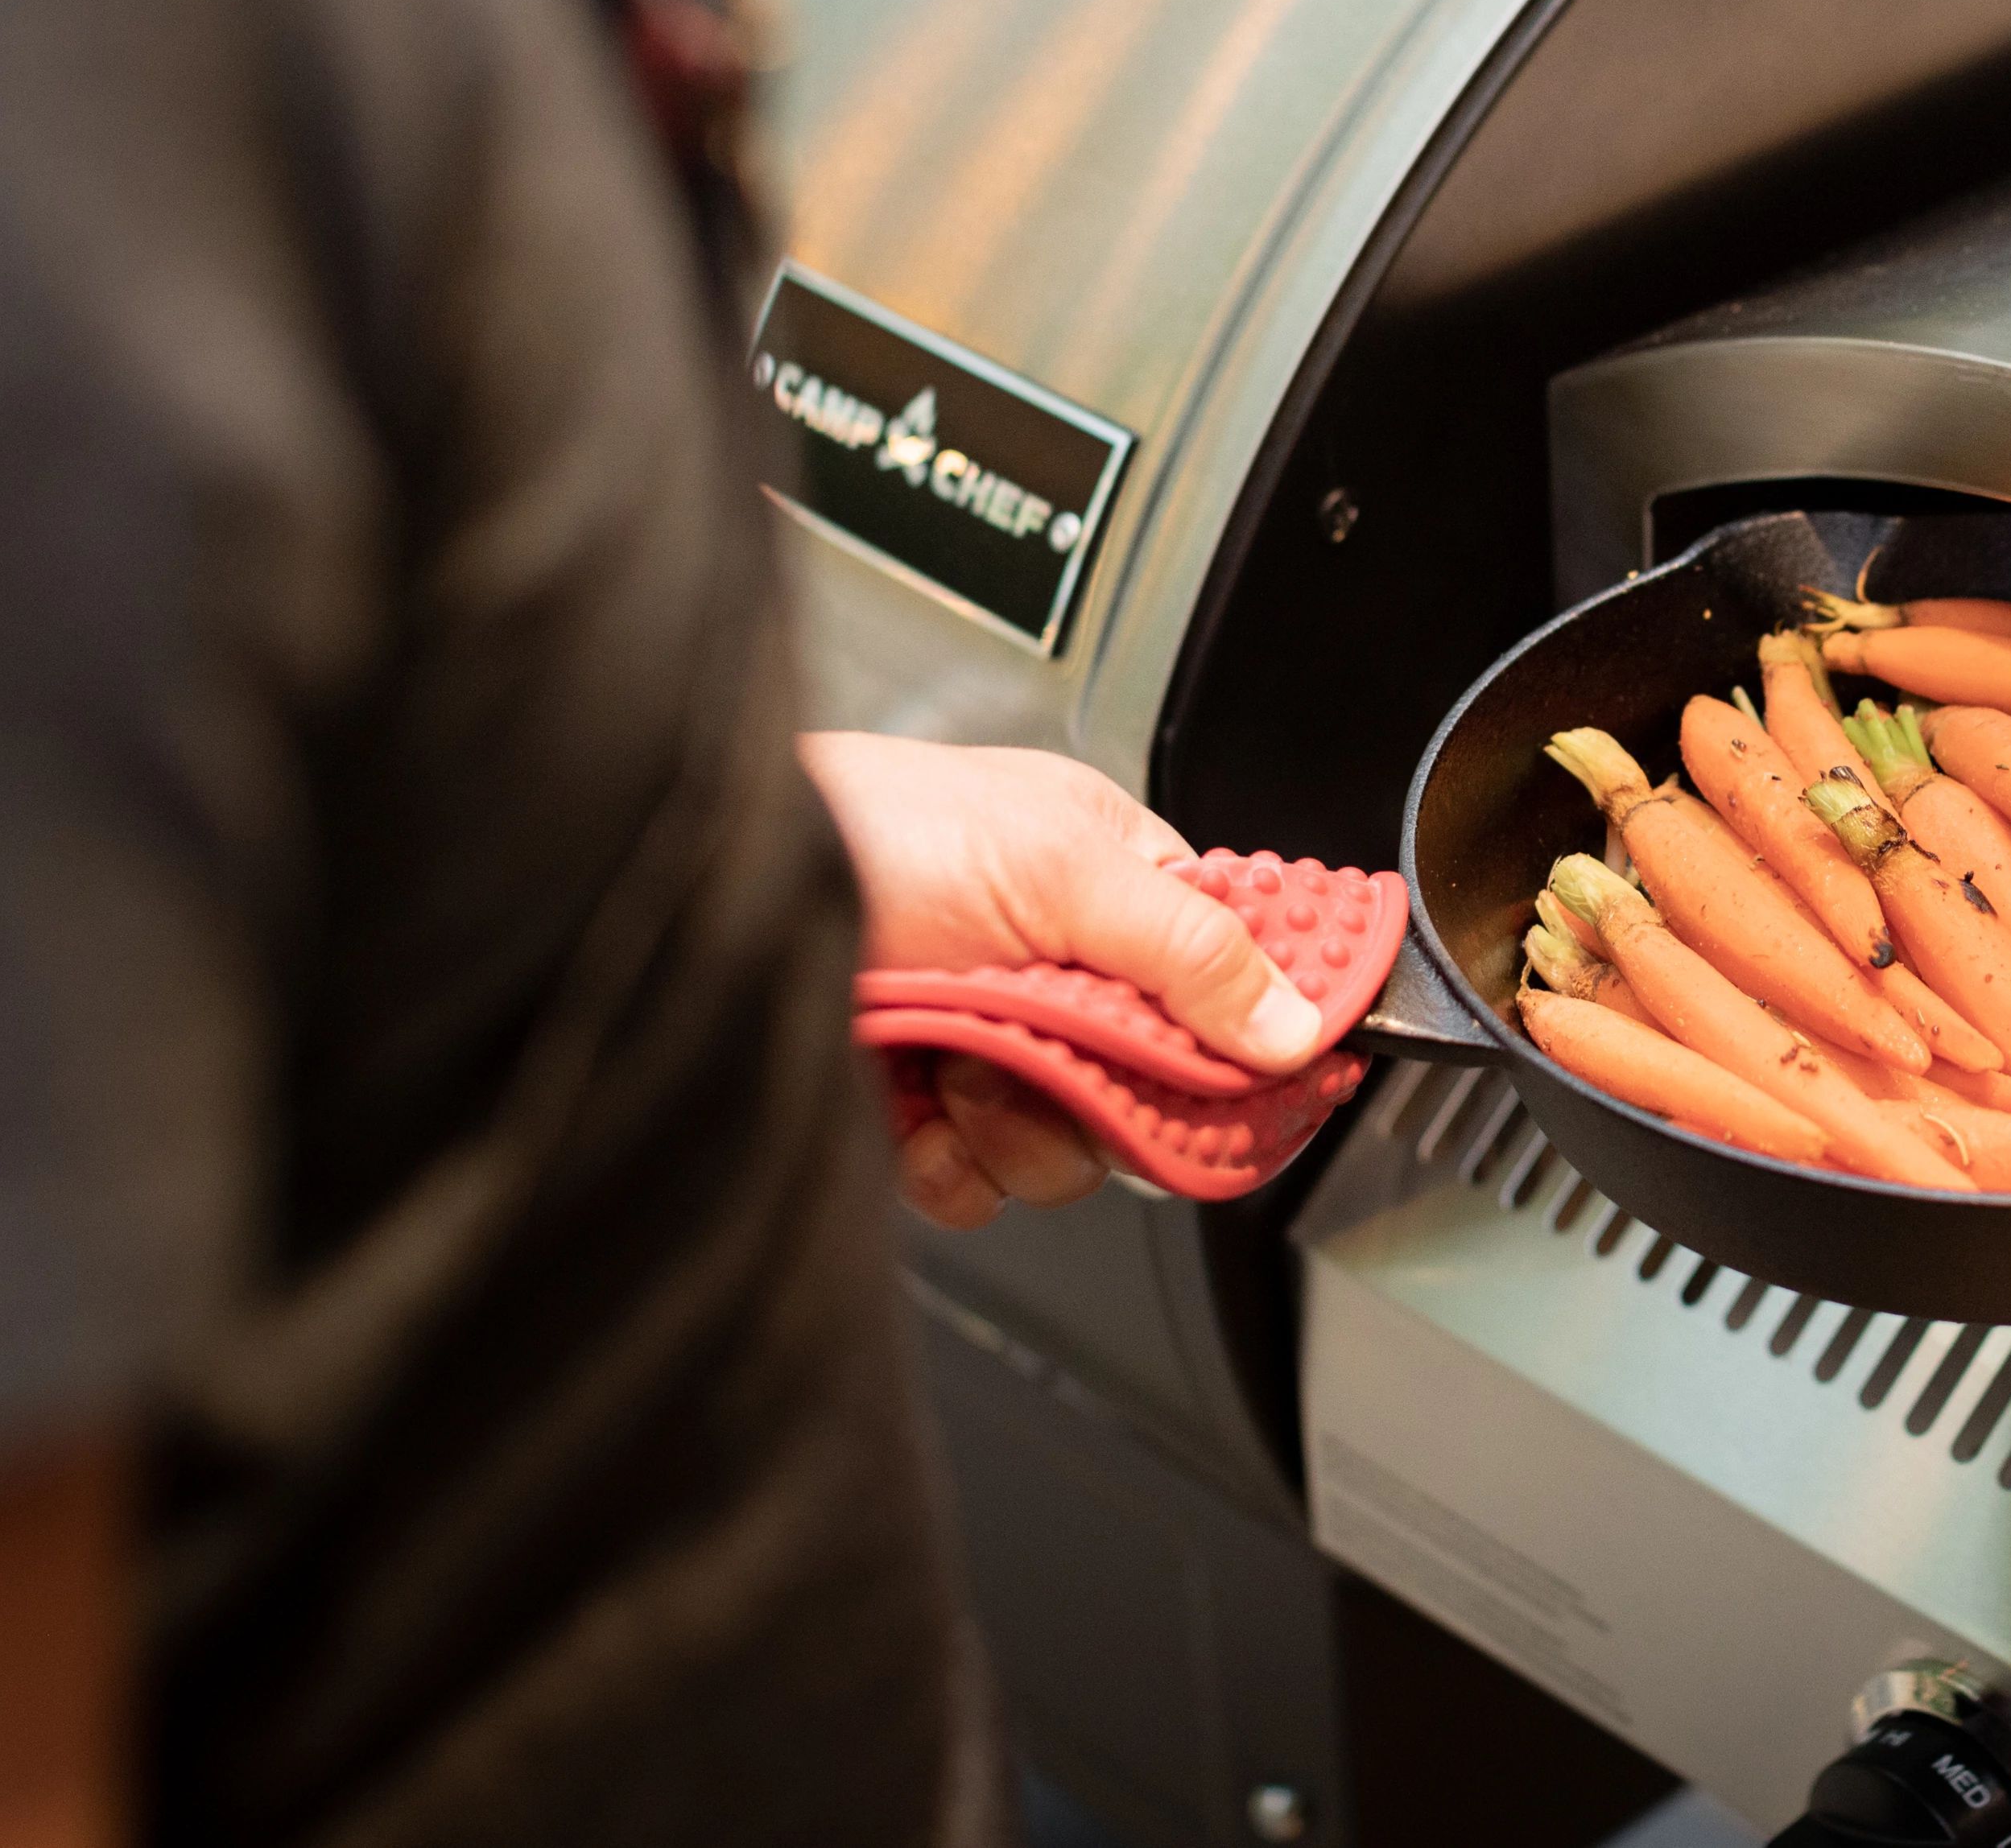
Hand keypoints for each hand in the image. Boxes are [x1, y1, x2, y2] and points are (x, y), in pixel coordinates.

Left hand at [800, 733, 1320, 1227]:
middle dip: (1108, 1093)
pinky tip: (923, 1110)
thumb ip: (1189, 946)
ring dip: (1020, 1126)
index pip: (1225, 971)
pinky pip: (977, 1185)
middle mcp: (1060, 967)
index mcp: (1111, 881)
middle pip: (1153, 1085)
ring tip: (967, 1062)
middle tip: (1074, 1065)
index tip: (1259, 1086)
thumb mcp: (1059, 865)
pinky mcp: (922, 1108)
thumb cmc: (871, 825)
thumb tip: (1293, 1018)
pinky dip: (951, 1167)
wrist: (717, 896)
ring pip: (1067, 1147)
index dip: (1248, 1035)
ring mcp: (991, 1041)